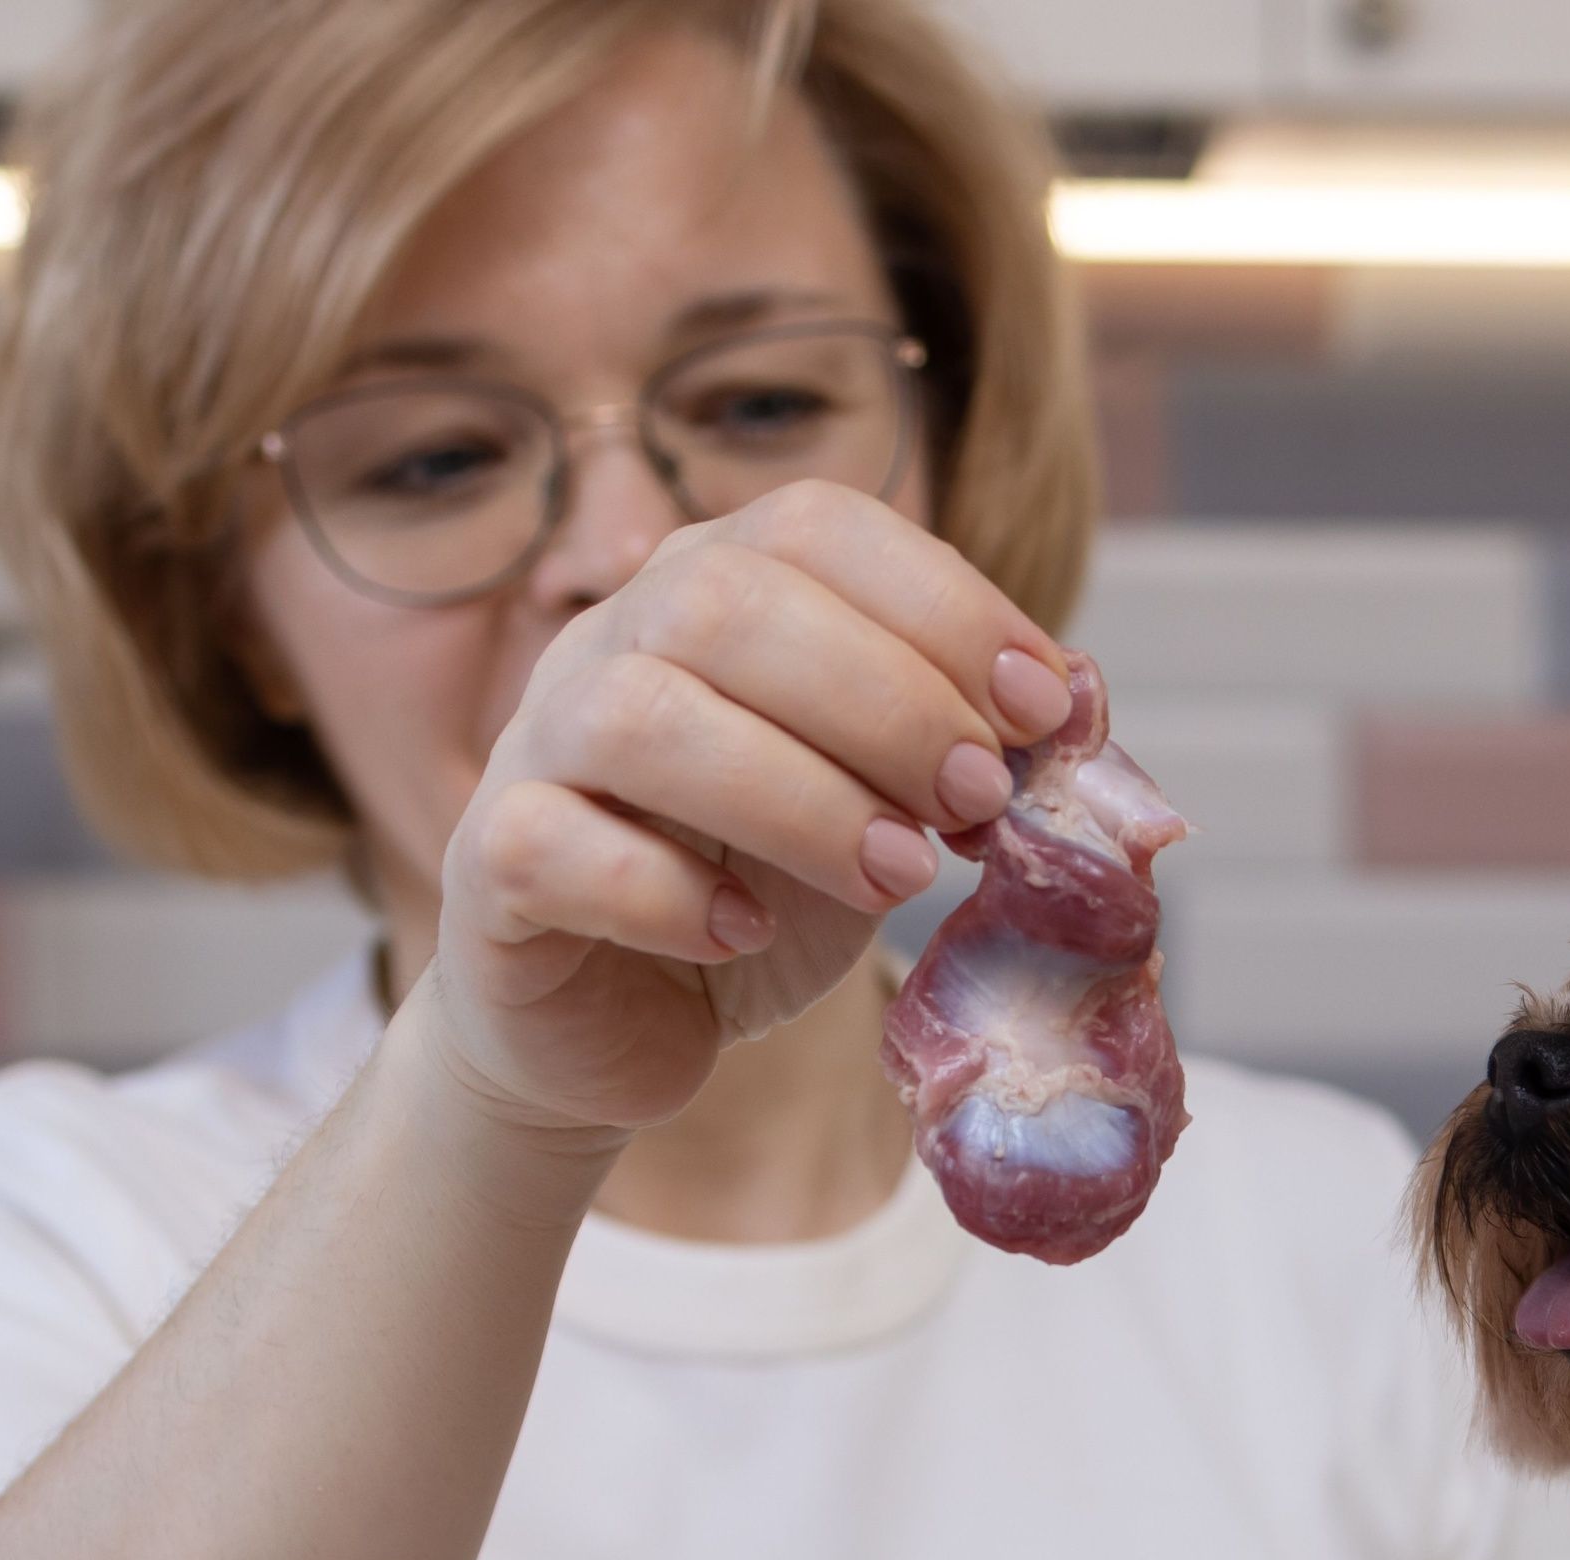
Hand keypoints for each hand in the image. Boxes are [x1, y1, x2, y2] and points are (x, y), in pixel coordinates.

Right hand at [415, 480, 1076, 1152]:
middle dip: (883, 701)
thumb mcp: (882, 812)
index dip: (942, 603)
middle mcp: (610, 639)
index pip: (816, 526)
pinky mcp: (489, 863)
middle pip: (723, 603)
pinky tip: (747, 935)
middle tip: (978, 803)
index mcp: (711, 589)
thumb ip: (967, 749)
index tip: (1044, 708)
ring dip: (794, 796)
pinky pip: (552, 843)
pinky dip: (664, 894)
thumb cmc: (755, 893)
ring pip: (638, 716)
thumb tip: (1080, 698)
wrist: (616, 1023)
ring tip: (897, 877)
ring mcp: (535, 745)